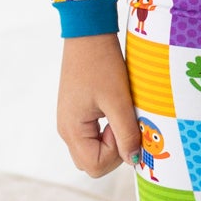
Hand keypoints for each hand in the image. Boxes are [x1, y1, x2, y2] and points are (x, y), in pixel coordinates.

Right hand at [56, 31, 141, 176]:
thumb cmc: (103, 65)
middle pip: (92, 163)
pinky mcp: (75, 113)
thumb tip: (134, 161)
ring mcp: (69, 122)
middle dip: (113, 150)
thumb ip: (127, 134)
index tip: (122, 125)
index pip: (95, 166)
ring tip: (118, 113)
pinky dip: (106, 131)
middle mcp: (65, 130)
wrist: (88, 34)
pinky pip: (91, 136)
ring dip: (110, 141)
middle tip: (122, 121)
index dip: (116, 153)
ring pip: (92, 150)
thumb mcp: (119, 101)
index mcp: (71, 130)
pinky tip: (114, 109)